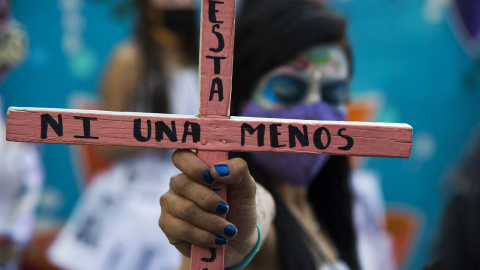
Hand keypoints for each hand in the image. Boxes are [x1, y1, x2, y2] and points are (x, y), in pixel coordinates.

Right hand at [159, 150, 257, 266]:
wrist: (238, 238)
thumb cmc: (239, 206)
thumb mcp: (246, 186)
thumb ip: (237, 170)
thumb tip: (217, 169)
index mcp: (195, 168)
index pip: (181, 157)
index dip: (193, 166)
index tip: (212, 178)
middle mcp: (178, 183)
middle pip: (184, 184)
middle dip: (209, 200)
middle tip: (226, 209)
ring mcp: (170, 204)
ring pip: (185, 209)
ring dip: (212, 222)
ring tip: (227, 230)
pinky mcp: (167, 225)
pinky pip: (182, 229)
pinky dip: (204, 236)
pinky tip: (216, 239)